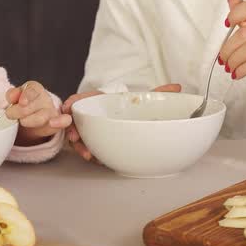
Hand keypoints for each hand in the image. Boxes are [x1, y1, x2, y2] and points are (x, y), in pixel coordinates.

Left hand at [5, 81, 71, 145]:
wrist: (29, 119)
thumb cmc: (21, 106)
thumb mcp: (14, 98)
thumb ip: (12, 95)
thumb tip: (12, 95)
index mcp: (34, 88)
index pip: (32, 89)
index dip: (27, 95)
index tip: (22, 102)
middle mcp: (45, 98)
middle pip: (36, 104)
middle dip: (20, 111)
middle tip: (10, 114)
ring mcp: (52, 111)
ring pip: (44, 116)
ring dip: (30, 120)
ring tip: (21, 122)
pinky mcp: (58, 123)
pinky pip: (65, 121)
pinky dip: (61, 122)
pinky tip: (52, 123)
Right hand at [59, 83, 181, 160]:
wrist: (125, 116)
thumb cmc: (129, 106)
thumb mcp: (142, 99)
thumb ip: (157, 93)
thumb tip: (177, 87)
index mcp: (98, 99)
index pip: (80, 98)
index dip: (72, 102)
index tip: (68, 108)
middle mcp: (90, 113)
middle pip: (75, 119)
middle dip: (73, 128)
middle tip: (76, 137)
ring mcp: (88, 128)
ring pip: (77, 136)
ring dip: (79, 145)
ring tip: (87, 154)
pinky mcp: (91, 140)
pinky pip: (84, 146)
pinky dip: (86, 152)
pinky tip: (94, 158)